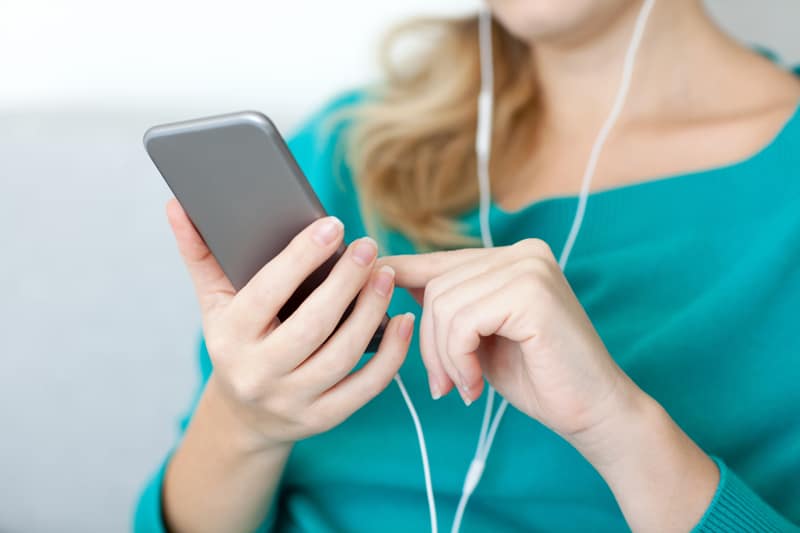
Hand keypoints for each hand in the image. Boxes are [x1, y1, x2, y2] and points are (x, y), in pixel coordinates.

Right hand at [167, 199, 414, 451]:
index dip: (301, 257)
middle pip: (312, 324)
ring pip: (342, 353)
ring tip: (386, 274)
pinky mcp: (324, 418)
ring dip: (371, 310)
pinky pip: (366, 386)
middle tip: (368, 245)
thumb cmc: (236, 343)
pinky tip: (404, 320)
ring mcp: (292, 401)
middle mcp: (258, 374)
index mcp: (230, 338)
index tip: (332, 225)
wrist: (246, 416)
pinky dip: (392, 353)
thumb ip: (201, 255)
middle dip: (346, 281)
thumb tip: (177, 205)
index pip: (266, 292)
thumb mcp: (214, 304)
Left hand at [384, 239, 719, 532]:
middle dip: (429, 343)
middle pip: (436, 286)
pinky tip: (475, 385)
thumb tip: (389, 277)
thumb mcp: (479, 335)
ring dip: (443, 357)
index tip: (365, 291)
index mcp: (511, 257)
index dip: (397, 276)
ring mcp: (530, 267)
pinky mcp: (531, 292)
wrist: (592, 410)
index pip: (439, 262)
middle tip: (444, 384)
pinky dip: (458, 359)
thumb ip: (448, 304)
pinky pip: (463, 322)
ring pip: (443, 304)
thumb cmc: (536, 376)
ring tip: (464, 386)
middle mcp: (523, 252)